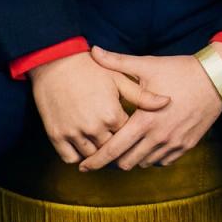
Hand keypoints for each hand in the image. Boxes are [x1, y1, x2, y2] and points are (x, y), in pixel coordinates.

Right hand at [30, 49, 166, 164]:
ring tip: (103, 150)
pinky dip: (77, 157)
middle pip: (111, 149)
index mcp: (112, 114)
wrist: (54, 63)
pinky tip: (84, 149)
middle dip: (117, 148)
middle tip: (121, 147)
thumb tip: (167, 102)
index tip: (134, 134)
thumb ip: (142, 95)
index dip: (131, 134)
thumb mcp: (119, 79)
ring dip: (98, 155)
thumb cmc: (90, 69)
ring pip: (91, 156)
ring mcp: (73, 133)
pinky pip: (69, 158)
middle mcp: (93, 127)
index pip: (128, 136)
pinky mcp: (56, 135)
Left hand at [77, 46, 221, 169]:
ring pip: (144, 163)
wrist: (217, 78)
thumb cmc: (180, 70)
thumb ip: (117, 62)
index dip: (95, 161)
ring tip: (129, 146)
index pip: (113, 149)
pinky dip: (152, 156)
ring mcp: (174, 143)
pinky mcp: (186, 145)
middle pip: (126, 163)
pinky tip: (149, 144)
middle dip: (113, 160)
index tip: (83, 166)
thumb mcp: (147, 65)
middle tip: (108, 150)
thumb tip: (93, 51)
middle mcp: (158, 136)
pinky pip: (162, 161)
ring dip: (133, 157)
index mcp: (144, 120)